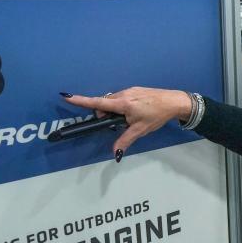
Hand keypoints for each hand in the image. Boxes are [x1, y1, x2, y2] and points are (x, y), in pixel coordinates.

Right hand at [62, 88, 191, 159]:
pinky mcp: (135, 90)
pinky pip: (122, 97)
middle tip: (117, 124)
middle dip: (105, 114)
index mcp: (122, 103)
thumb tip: (114, 152)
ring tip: (129, 119)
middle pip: (105, 103)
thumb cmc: (157, 115)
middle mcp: (123, 94)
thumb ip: (125, 140)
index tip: (67, 96)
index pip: (97, 103)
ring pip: (113, 101)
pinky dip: (122, 106)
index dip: (81, 101)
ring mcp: (129, 90)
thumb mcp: (140, 130)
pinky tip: (134, 113)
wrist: (174, 101)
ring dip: (114, 111)